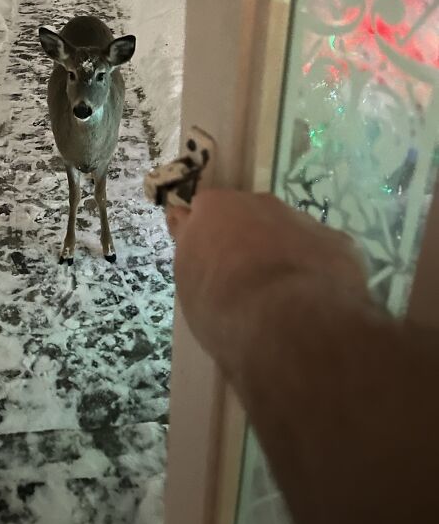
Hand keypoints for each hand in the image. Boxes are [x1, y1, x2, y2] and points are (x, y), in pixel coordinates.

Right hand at [167, 190, 369, 378]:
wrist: (288, 321)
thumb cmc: (223, 304)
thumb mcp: (189, 280)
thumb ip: (191, 247)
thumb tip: (185, 220)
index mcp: (216, 207)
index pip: (205, 212)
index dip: (208, 238)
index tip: (209, 263)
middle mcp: (260, 202)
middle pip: (250, 217)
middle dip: (248, 242)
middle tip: (246, 283)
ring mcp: (302, 220)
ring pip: (290, 234)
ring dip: (285, 256)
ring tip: (284, 299)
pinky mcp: (339, 243)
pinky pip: (325, 255)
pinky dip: (319, 273)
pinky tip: (317, 303)